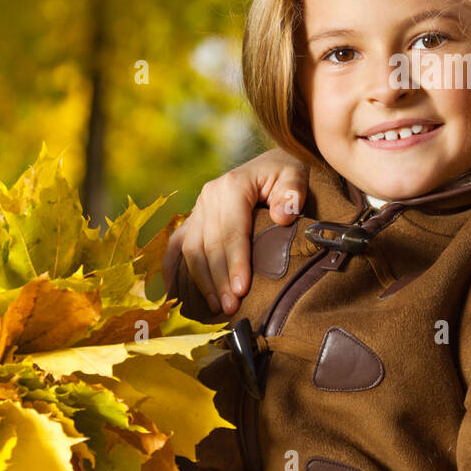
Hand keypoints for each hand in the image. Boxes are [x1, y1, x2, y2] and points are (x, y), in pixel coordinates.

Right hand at [162, 148, 308, 315]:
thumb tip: (282, 216)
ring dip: (201, 281)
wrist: (272, 163)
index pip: (232, 232)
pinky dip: (174, 268)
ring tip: (216, 306)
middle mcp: (209, 196)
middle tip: (230, 307)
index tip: (242, 290)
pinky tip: (177, 292)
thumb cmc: (285, 173)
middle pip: (209, 245)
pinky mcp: (194, 218)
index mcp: (232, 186)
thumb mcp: (296, 174)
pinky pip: (178, 245)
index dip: (236, 263)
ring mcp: (198, 208)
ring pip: (191, 249)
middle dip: (218, 280)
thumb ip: (292, 192)